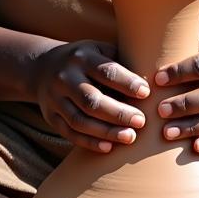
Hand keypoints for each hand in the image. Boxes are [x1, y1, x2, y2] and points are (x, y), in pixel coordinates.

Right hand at [33, 41, 149, 152]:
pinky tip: (109, 147)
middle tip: (142, 121)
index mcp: (82, 57)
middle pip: (91, 99)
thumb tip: (156, 80)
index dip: (127, 83)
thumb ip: (122, 62)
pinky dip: (89, 142)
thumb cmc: (86, 60)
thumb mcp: (101, 50)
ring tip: (130, 137)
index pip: (106, 71)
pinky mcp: (50, 116)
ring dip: (106, 131)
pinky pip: (69, 133)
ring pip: (79, 120)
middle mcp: (65, 77)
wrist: (43, 67)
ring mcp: (54, 98)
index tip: (146, 93)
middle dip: (118, 113)